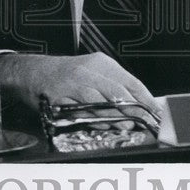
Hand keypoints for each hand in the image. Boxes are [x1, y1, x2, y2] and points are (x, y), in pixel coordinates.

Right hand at [0, 52, 161, 122]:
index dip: (147, 100)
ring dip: (116, 118)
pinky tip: (103, 125)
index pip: (131, 82)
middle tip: (145, 122)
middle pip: (118, 93)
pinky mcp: (59, 98)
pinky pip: (81, 113)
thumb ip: (115, 87)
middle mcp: (87, 71)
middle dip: (134, 110)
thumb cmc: (66, 75)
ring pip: (101, 104)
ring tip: (126, 125)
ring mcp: (72, 84)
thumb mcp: (93, 73)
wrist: (32, 72)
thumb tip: (141, 106)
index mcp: (101, 63)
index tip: (158, 113)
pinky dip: (94, 121)